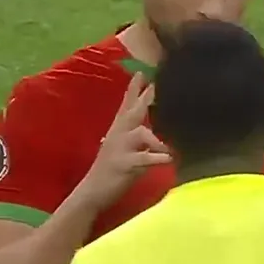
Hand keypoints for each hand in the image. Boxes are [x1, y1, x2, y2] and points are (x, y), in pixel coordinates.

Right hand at [73, 73, 170, 209]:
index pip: (127, 105)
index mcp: (119, 129)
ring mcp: (121, 149)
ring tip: (170, 146)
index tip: (141, 73)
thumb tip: (155, 128)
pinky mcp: (124, 164)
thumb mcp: (125, 148)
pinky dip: (158, 157)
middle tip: (157, 85)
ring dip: (157, 138)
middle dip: (146, 98)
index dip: (134, 89)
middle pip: (134, 112)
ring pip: (141, 133)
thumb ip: (137, 136)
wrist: (93, 191)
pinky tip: (169, 158)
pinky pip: (144, 158)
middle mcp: (119, 134)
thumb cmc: (113, 169)